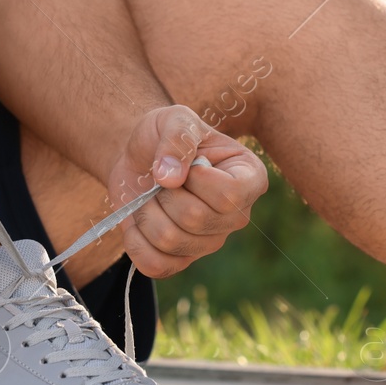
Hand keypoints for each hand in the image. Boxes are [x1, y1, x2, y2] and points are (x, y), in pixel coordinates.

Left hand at [108, 105, 268, 277]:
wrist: (139, 156)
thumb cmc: (165, 135)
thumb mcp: (174, 119)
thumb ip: (177, 139)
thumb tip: (169, 178)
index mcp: (249, 178)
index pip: (230, 195)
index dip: (197, 180)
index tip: (187, 164)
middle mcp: (236, 216)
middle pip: (196, 219)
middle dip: (163, 194)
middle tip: (159, 179)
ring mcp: (210, 242)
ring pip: (170, 241)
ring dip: (145, 213)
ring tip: (149, 196)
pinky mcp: (182, 260)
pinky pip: (156, 265)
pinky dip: (136, 242)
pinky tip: (138, 221)